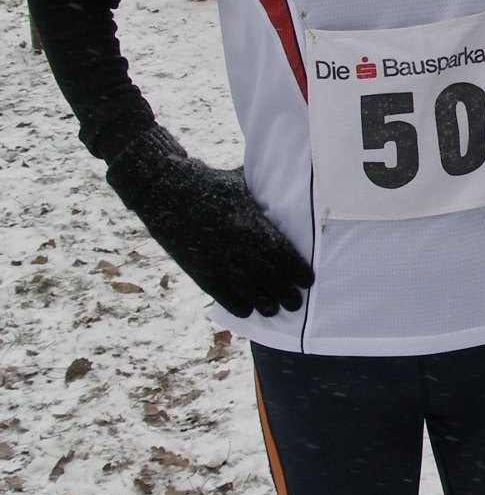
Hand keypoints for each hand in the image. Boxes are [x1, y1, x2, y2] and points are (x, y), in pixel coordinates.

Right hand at [105, 127, 313, 318]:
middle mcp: (236, 246)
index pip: (282, 253)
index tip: (308, 281)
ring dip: (265, 303)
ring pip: (248, 290)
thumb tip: (291, 189)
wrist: (165, 191)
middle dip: (286, 293)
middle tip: (296, 303)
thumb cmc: (211, 184)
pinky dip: (237, 304)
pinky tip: (248, 309)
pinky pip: (222, 295)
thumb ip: (265, 194)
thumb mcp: (242, 185)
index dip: (297, 270)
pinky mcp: (199, 270)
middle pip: (269, 276)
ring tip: (275, 310)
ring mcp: (217, 261)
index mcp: (250, 223)